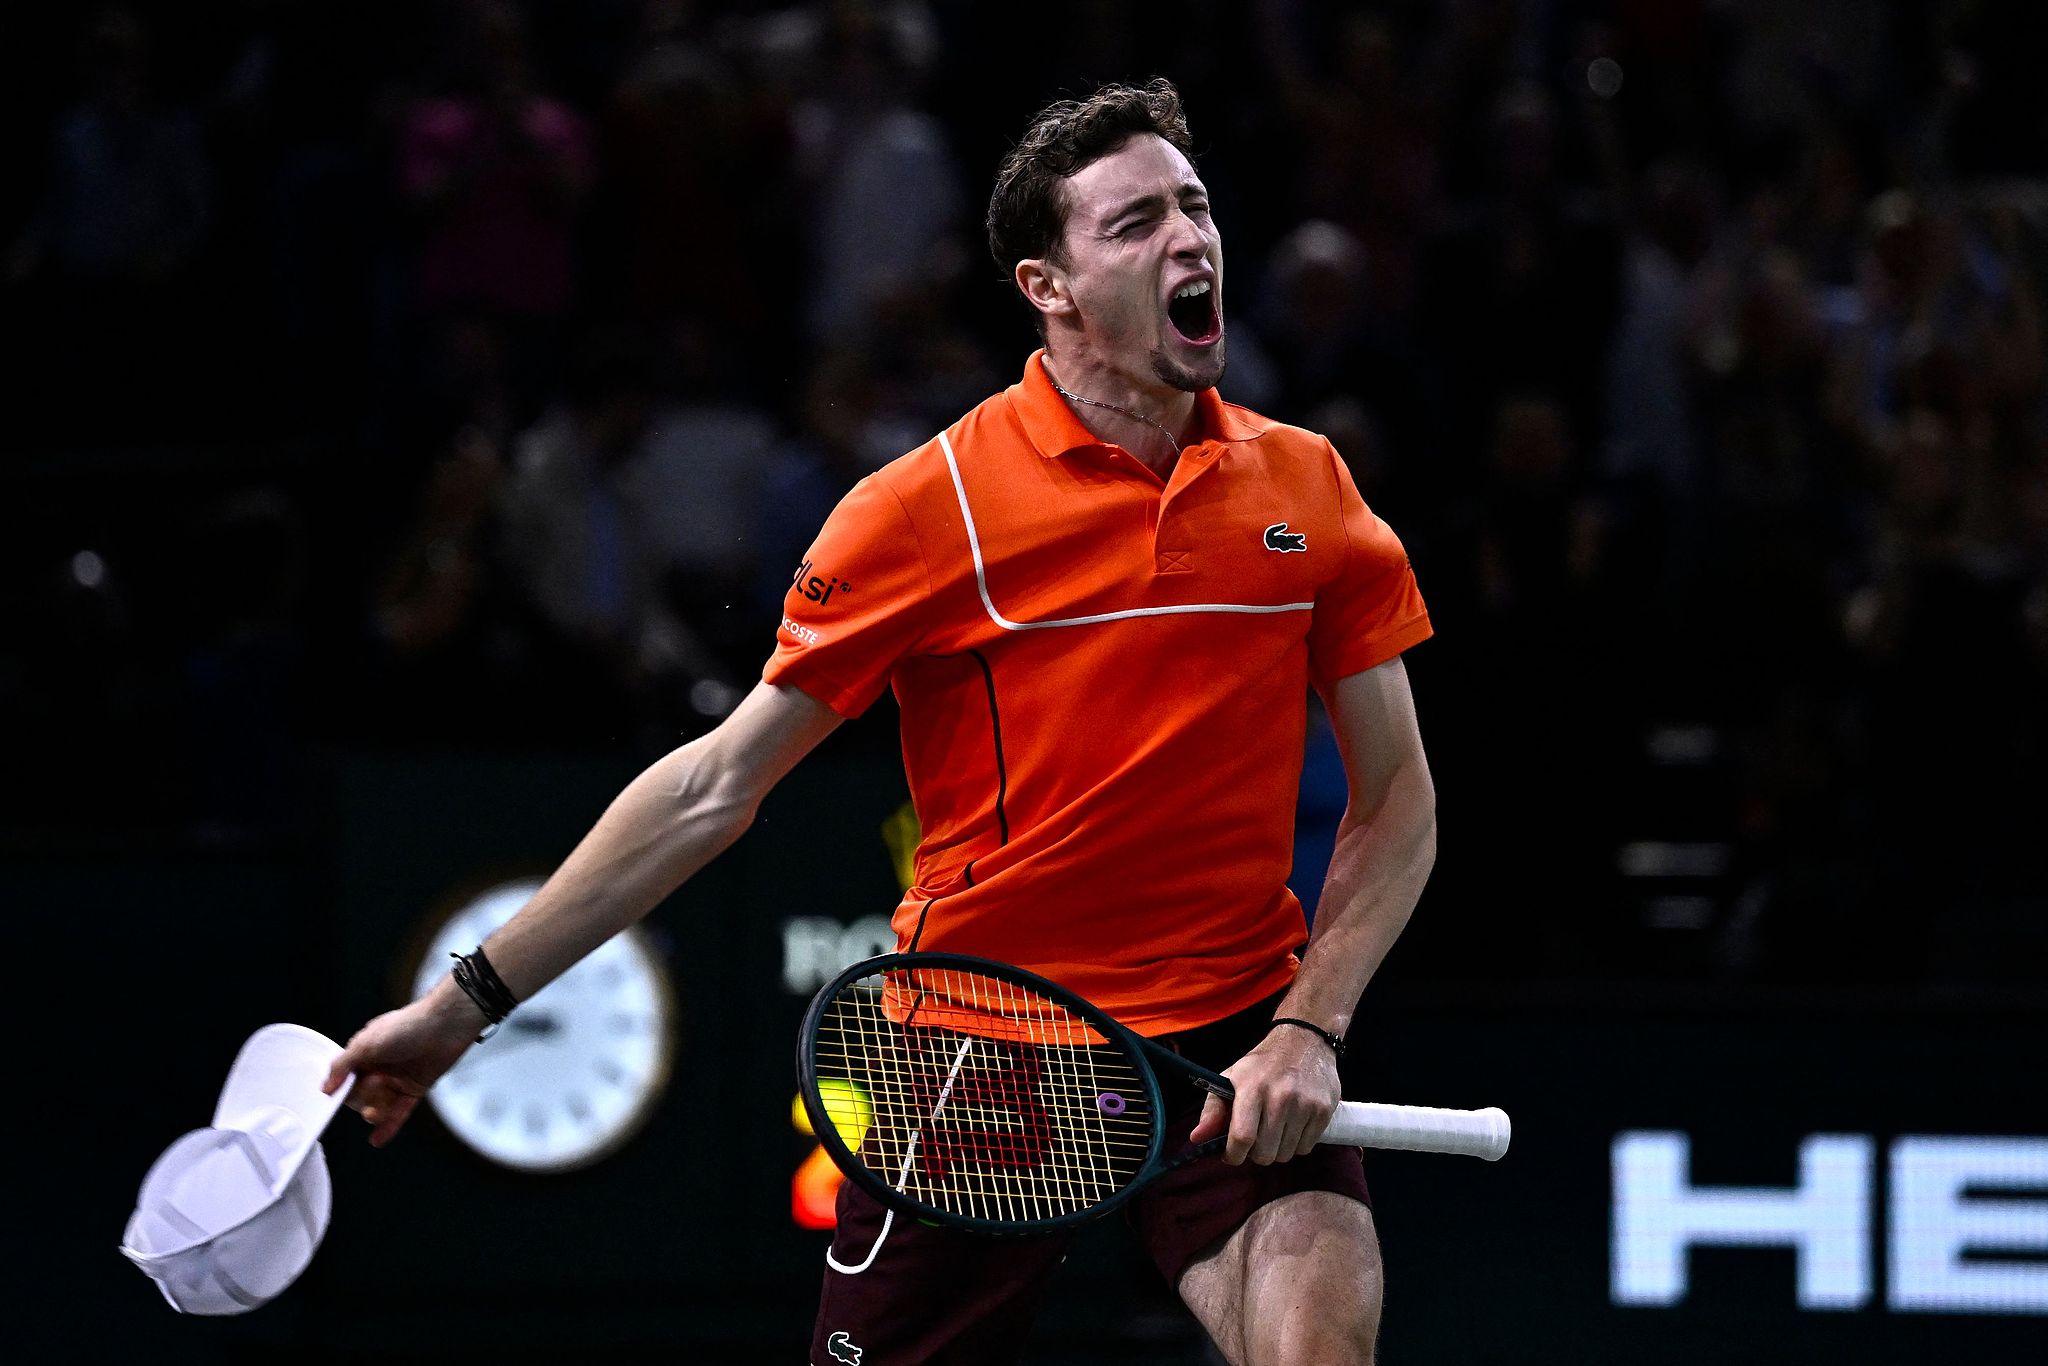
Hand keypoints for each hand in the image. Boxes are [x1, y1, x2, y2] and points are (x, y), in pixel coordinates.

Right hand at [321, 990, 479, 1147]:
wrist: (446, 1026)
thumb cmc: (406, 1027)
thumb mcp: (366, 1043)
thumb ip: (342, 1066)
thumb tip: (326, 1088)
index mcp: (364, 1053)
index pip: (345, 1080)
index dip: (343, 1089)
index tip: (336, 1099)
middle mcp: (379, 1067)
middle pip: (361, 1096)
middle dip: (364, 1097)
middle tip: (375, 1085)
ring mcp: (397, 1079)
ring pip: (379, 1106)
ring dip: (375, 1114)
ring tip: (375, 1114)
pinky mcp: (415, 1089)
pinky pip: (400, 1112)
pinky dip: (389, 1126)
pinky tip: (376, 1140)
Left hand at [1186, 1026, 1340, 1165]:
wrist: (1305, 1040)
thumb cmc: (1263, 1064)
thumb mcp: (1232, 1077)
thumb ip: (1213, 1109)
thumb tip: (1197, 1138)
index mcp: (1252, 1087)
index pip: (1242, 1137)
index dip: (1233, 1155)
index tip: (1231, 1155)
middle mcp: (1280, 1096)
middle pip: (1265, 1153)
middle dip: (1256, 1153)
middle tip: (1255, 1140)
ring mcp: (1304, 1104)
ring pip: (1285, 1154)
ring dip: (1277, 1149)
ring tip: (1275, 1129)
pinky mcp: (1323, 1110)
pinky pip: (1305, 1148)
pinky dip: (1296, 1144)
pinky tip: (1293, 1125)